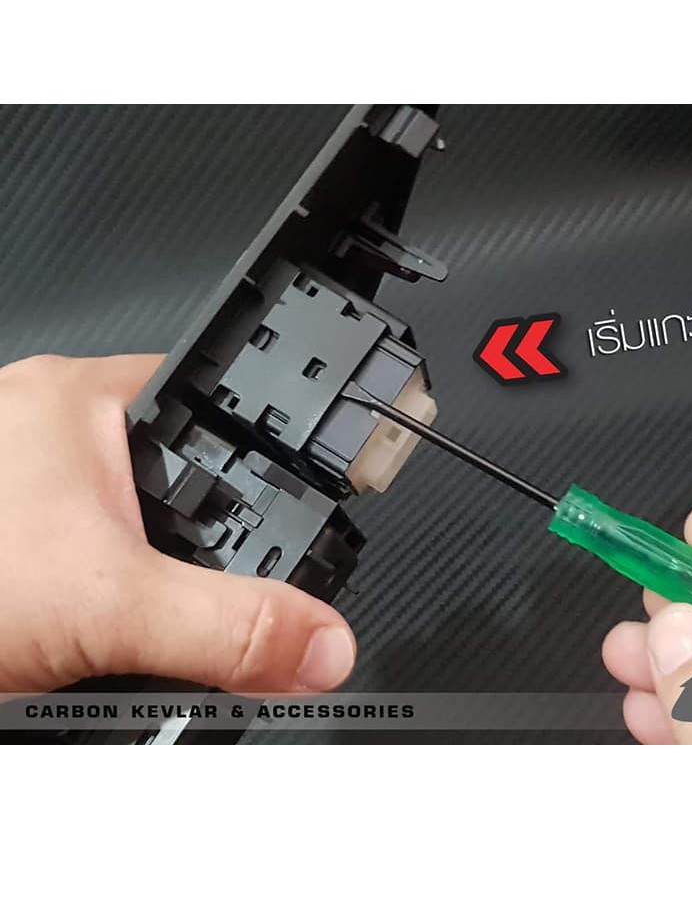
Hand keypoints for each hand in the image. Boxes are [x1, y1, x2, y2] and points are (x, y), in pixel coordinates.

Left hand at [0, 354, 355, 695]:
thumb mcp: (106, 607)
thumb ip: (225, 627)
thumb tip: (320, 642)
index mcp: (84, 398)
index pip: (218, 391)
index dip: (272, 440)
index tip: (304, 492)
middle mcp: (51, 425)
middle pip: (184, 458)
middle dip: (215, 522)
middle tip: (220, 572)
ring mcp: (26, 479)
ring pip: (136, 507)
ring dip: (162, 558)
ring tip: (157, 601)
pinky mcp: (13, 528)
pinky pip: (94, 541)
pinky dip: (117, 580)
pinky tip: (108, 618)